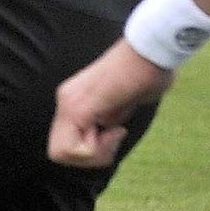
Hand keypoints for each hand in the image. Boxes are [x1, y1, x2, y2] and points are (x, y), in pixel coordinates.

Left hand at [48, 36, 172, 170]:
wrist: (150, 53)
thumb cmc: (146, 73)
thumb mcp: (123, 102)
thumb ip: (109, 118)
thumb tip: (110, 130)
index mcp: (73, 99)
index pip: (65, 145)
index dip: (89, 152)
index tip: (112, 133)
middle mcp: (65, 100)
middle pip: (58, 154)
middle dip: (90, 157)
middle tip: (113, 136)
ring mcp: (69, 103)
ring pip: (63, 155)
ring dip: (96, 154)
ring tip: (116, 130)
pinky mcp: (79, 107)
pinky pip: (77, 149)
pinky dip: (100, 149)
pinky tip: (116, 129)